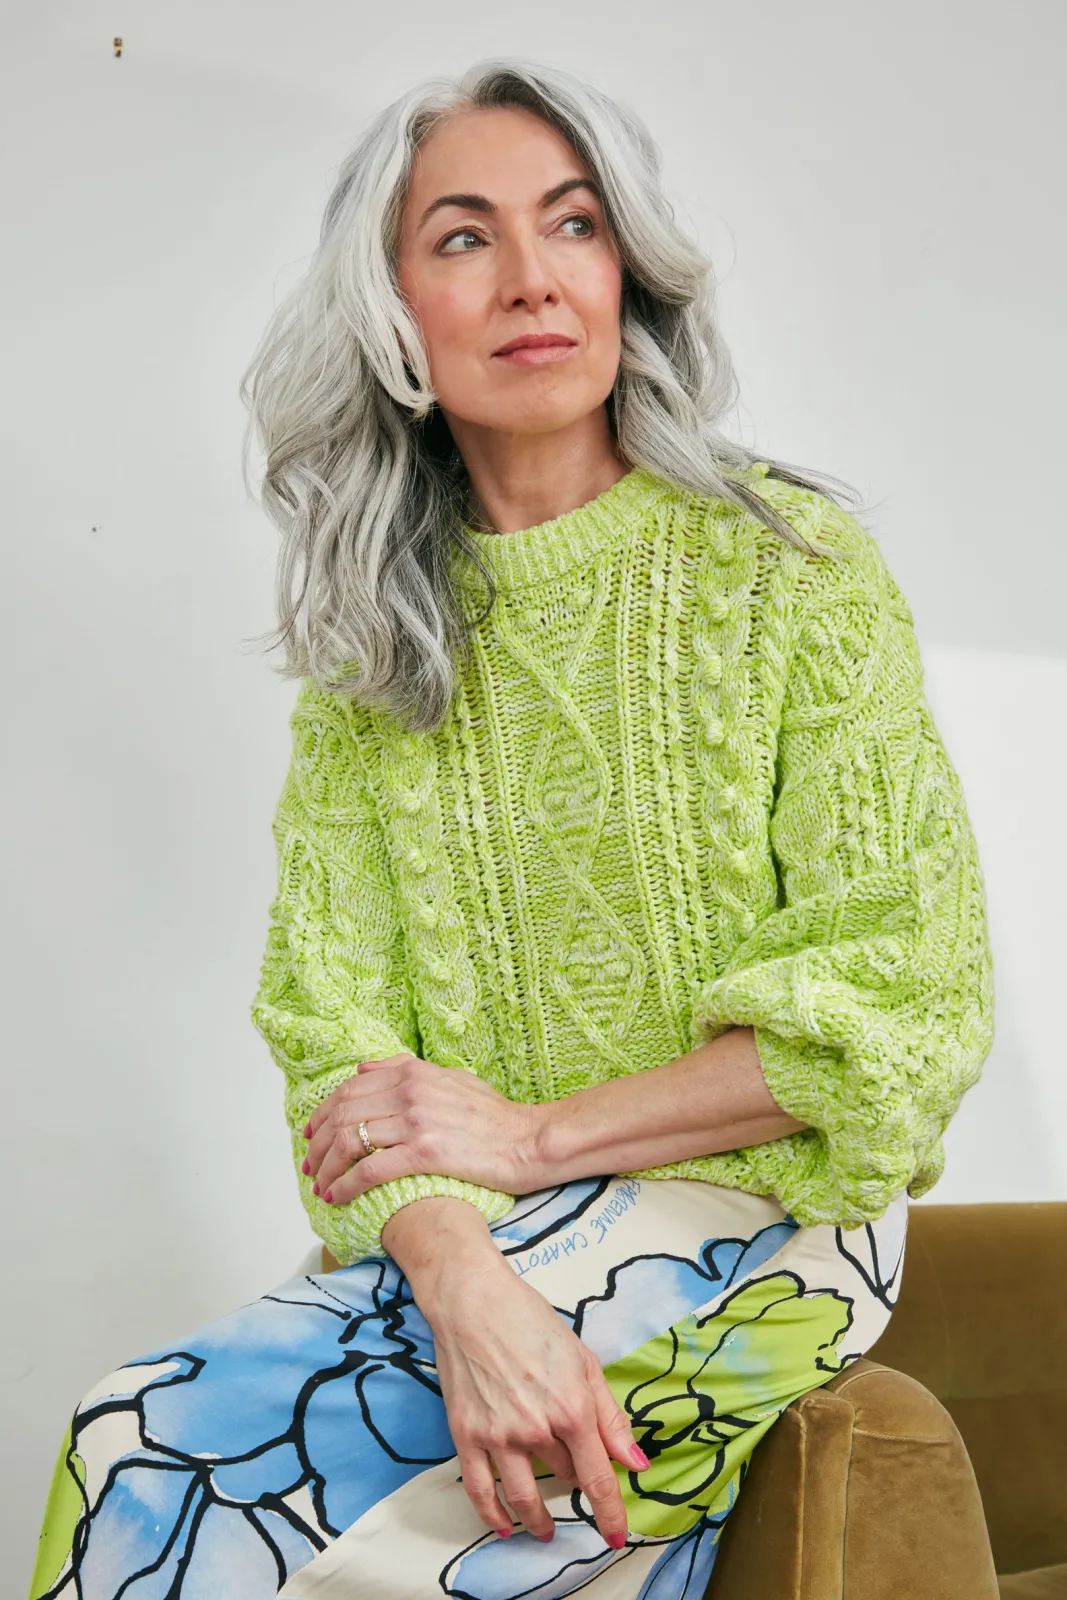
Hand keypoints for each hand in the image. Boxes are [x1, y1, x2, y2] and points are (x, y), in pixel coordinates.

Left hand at [301, 1054, 544, 1204]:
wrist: (528, 1141)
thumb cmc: (495, 1115)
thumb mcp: (452, 1078)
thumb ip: (407, 1069)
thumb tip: (364, 1068)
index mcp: (414, 1072)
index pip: (350, 1089)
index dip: (323, 1113)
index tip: (311, 1133)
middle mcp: (410, 1092)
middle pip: (343, 1114)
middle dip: (318, 1142)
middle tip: (309, 1164)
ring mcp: (417, 1121)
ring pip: (350, 1141)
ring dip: (326, 1166)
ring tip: (319, 1185)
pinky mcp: (425, 1153)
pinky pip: (370, 1168)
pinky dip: (346, 1184)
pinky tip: (336, 1197)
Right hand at [386, 1204, 646, 1544]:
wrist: (473, 1301)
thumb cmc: (531, 1321)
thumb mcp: (583, 1360)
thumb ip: (610, 1416)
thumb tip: (635, 1463)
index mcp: (572, 1408)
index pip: (598, 1479)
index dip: (611, 1513)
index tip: (616, 1536)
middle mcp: (537, 1429)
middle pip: (564, 1477)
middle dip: (572, 1478)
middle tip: (573, 1474)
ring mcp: (498, 1435)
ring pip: (524, 1496)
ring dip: (537, 1519)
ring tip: (543, 1530)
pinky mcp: (466, 1435)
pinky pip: (480, 1490)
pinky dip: (493, 1514)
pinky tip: (504, 1525)